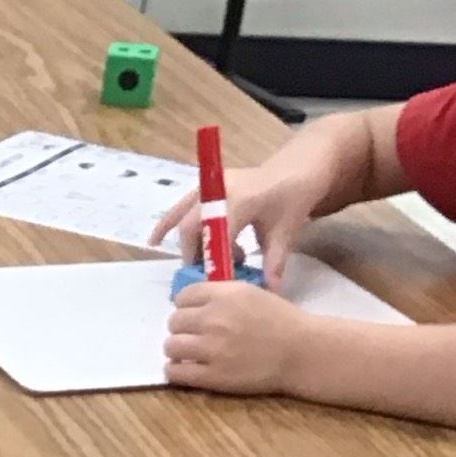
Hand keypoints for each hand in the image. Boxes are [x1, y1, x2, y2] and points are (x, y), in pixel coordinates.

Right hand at [149, 154, 323, 281]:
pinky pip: (181, 207)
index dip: (215, 261)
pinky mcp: (208, 188)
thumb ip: (274, 261)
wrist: (299, 165)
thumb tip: (269, 291)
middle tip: (206, 276)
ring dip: (183, 244)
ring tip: (190, 266)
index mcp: (241, 199)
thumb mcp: (288, 229)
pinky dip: (168, 223)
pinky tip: (156, 240)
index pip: (218, 235)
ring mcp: (211, 187)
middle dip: (195, 257)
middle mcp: (220, 190)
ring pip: (183, 218)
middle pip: (193, 228)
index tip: (218, 283)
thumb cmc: (294, 194)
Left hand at [166, 280, 311, 396]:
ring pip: (170, 346)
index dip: (184, 306)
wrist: (301, 351)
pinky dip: (174, 371)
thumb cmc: (280, 321)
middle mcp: (214, 318)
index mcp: (225, 294)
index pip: (183, 296)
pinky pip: (175, 372)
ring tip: (187, 354)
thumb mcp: (252, 294)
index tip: (192, 315)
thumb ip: (222, 296)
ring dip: (176, 350)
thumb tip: (193, 304)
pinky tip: (183, 369)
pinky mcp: (212, 375)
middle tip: (191, 336)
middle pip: (174, 322)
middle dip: (180, 329)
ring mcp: (211, 348)